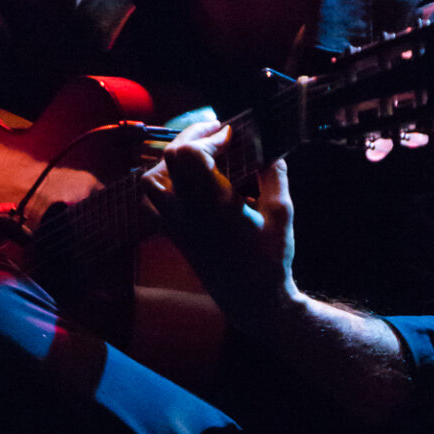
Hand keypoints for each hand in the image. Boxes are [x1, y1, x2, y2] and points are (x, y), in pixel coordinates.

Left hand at [141, 115, 298, 333]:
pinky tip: (185, 183)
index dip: (209, 136)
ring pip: (151, 179)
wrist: (252, 300)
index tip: (231, 134)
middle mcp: (187, 212)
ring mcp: (175, 224)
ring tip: (199, 156)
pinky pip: (151, 202)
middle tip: (217, 134)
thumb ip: (274, 174)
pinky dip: (161, 184)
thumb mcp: (282, 212)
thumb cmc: (270, 258)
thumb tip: (268, 149)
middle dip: (193, 137)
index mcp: (212, 204)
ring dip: (172, 159)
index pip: (189, 154)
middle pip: (170, 158)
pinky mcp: (173, 234)